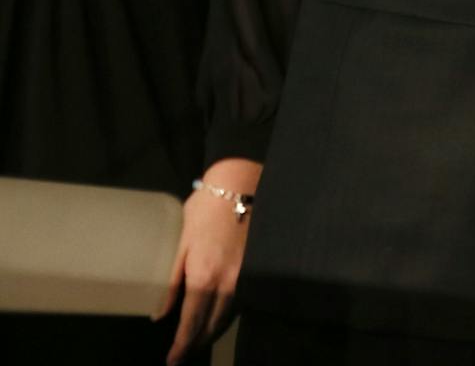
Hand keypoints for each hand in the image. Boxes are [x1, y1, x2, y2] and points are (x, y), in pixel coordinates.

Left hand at [160, 158, 258, 362]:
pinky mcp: (256, 268)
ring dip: (214, 331)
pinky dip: (228, 315)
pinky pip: (241, 301)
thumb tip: (159, 314)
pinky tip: (220, 316)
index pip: (192, 322)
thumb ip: (170, 281)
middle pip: (214, 325)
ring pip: (230, 315)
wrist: (240, 186)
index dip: (182, 345)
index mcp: (205, 277)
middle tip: (184, 354)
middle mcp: (229, 282)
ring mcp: (246, 276)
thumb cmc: (203, 211)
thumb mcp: (179, 243)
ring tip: (199, 341)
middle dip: (198, 343)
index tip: (173, 360)